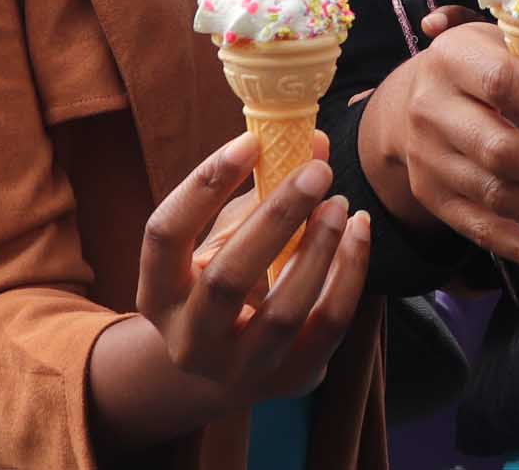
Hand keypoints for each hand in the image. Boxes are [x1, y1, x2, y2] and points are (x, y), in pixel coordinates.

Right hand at [87, 131, 369, 451]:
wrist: (231, 368)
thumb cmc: (226, 279)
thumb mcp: (225, 238)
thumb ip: (262, 190)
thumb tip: (316, 140)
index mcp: (158, 294)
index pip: (166, 234)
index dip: (204, 184)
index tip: (250, 141)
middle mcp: (188, 340)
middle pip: (226, 278)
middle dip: (277, 217)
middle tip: (317, 170)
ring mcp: (239, 369)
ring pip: (282, 311)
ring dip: (318, 248)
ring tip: (340, 203)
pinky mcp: (290, 378)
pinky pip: (328, 326)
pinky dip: (350, 273)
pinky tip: (359, 230)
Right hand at [358, 19, 518, 269]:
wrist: (409, 104)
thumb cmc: (476, 68)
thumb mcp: (510, 47)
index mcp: (454, 59)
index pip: (507, 82)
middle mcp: (434, 111)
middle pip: (505, 151)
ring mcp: (431, 161)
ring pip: (500, 198)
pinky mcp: (435, 200)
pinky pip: (483, 232)